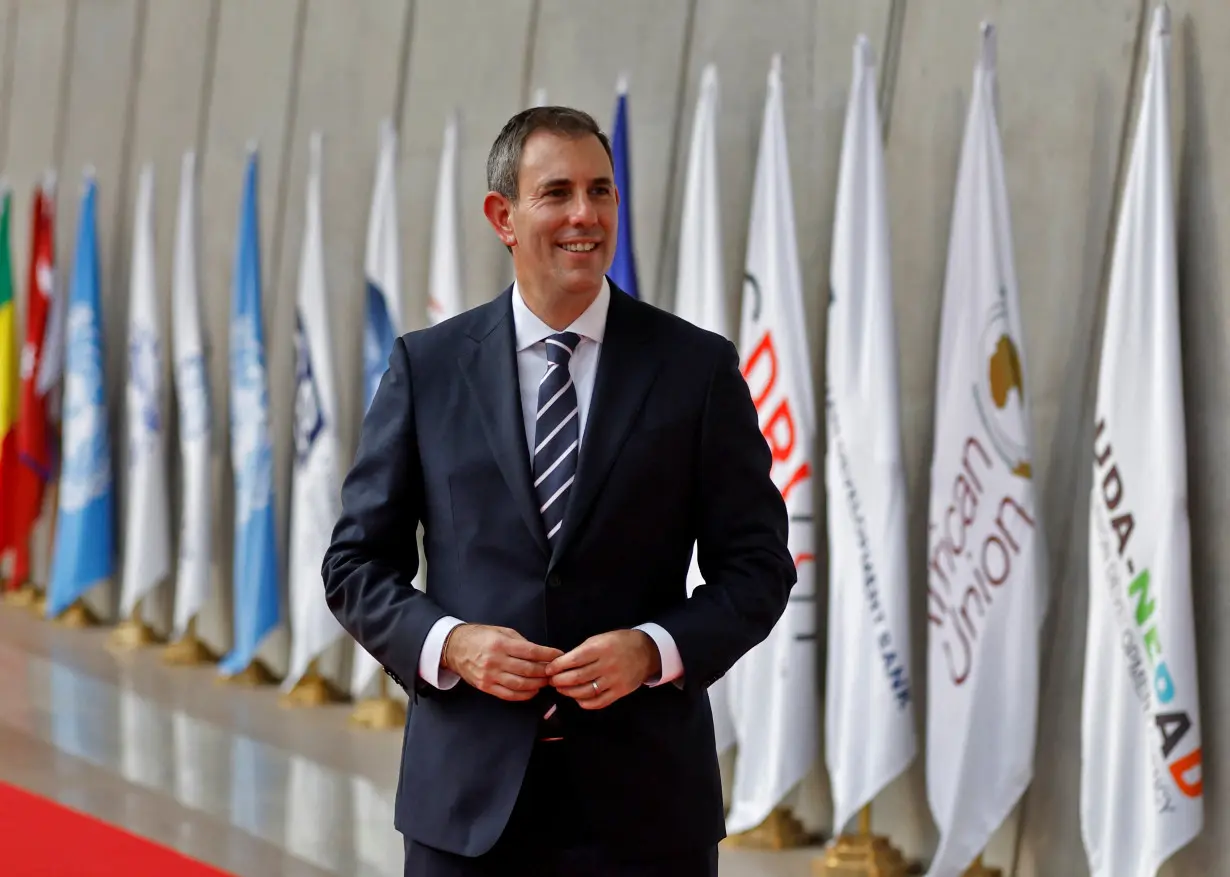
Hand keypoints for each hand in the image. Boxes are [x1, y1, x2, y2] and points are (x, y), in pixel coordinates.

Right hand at [443, 624, 563, 701]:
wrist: (455, 647)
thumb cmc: (480, 636)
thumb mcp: (502, 632)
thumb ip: (521, 642)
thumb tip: (541, 653)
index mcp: (501, 643)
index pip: (531, 651)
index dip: (548, 655)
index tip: (559, 655)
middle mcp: (495, 661)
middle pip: (528, 670)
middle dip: (546, 672)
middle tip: (555, 671)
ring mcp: (490, 676)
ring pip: (521, 685)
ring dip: (537, 685)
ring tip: (546, 681)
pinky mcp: (486, 687)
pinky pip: (509, 694)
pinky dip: (524, 695)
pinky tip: (532, 691)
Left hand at [546, 630, 660, 709]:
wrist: (645, 652)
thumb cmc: (618, 642)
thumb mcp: (599, 639)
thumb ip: (582, 651)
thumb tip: (561, 663)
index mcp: (600, 649)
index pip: (574, 660)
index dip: (558, 666)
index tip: (548, 669)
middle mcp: (607, 665)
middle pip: (577, 677)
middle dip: (560, 681)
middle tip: (552, 681)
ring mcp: (614, 680)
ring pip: (586, 692)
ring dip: (569, 692)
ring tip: (561, 689)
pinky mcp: (619, 692)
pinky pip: (599, 702)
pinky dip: (585, 703)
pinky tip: (578, 698)